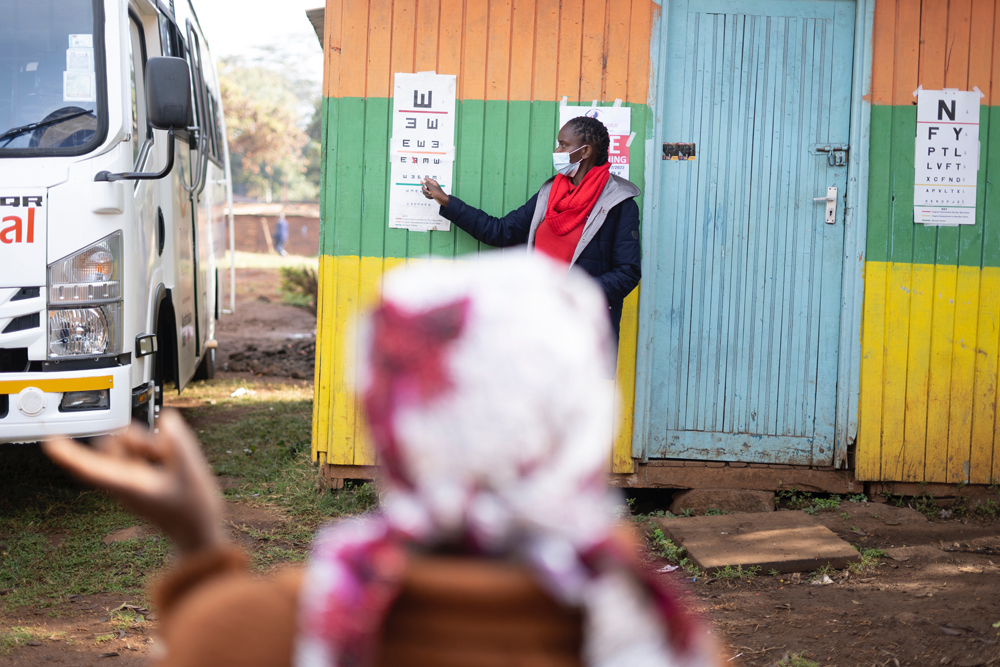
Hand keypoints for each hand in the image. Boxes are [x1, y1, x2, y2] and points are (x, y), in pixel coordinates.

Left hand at [42, 410, 225, 556]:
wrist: (198, 535)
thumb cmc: (193, 511)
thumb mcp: (192, 474)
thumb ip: (179, 444)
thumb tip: (166, 419)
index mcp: (130, 485)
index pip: (90, 469)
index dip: (69, 455)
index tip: (49, 443)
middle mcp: (125, 482)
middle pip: (109, 447)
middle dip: (131, 437)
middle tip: (160, 449)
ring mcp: (131, 481)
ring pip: (124, 448)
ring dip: (143, 442)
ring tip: (168, 456)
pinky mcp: (140, 480)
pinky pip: (135, 455)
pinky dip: (149, 450)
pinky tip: (168, 459)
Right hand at [421, 178, 448, 206]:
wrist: (442, 199)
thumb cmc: (439, 193)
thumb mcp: (432, 188)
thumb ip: (427, 184)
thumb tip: (424, 181)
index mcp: (433, 182)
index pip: (426, 179)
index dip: (423, 181)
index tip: (421, 183)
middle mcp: (432, 186)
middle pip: (424, 186)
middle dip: (425, 190)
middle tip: (429, 191)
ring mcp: (431, 190)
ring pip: (425, 191)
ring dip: (427, 194)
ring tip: (431, 194)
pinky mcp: (430, 194)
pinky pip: (426, 194)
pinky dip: (428, 196)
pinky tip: (432, 196)